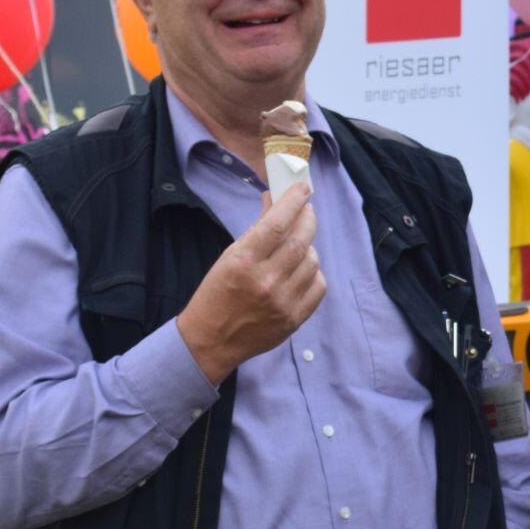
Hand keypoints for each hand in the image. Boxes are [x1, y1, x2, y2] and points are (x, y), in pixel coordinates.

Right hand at [177, 183, 325, 383]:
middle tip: (306, 210)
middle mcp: (265, 281)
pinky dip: (313, 273)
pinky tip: (302, 270)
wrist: (211, 340)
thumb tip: (274, 199)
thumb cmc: (216, 293)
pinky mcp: (294, 318)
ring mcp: (282, 302)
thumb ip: (255, 230)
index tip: (302, 188)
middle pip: (301, 240)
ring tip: (298, 244)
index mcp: (243, 262)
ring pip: (312, 262)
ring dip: (309, 247)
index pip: (276, 224)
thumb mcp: (229, 257)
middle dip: (307, 218)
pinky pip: (318, 286)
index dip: (293, 202)